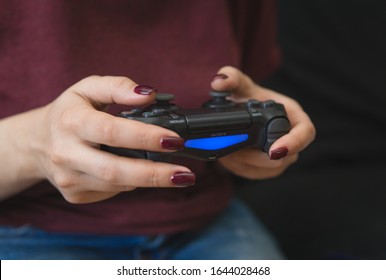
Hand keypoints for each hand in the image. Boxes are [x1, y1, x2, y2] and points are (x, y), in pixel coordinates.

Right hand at [4, 76, 194, 202]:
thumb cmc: (70, 112)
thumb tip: (149, 94)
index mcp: (71, 122)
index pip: (112, 132)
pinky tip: (139, 173)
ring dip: (150, 180)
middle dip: (155, 174)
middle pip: (115, 170)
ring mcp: (69, 179)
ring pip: (118, 185)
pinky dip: (132, 183)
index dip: (146, 137)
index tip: (175, 140)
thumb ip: (118, 87)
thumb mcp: (88, 88)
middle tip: (186, 174)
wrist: (38, 142)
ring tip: (174, 174)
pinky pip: (113, 191)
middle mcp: (66, 154)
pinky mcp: (75, 195)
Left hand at [211, 66, 315, 179]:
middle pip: (284, 158)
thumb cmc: (246, 97)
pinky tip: (230, 156)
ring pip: (268, 169)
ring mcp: (282, 156)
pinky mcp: (268, 168)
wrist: (238, 112)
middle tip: (234, 149)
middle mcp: (291, 138)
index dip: (293, 143)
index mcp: (293, 116)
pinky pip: (257, 174)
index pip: (305, 132)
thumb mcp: (239, 85)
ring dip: (246, 162)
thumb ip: (230, 78)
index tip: (274, 151)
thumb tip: (219, 82)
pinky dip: (241, 167)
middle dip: (256, 157)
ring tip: (229, 149)